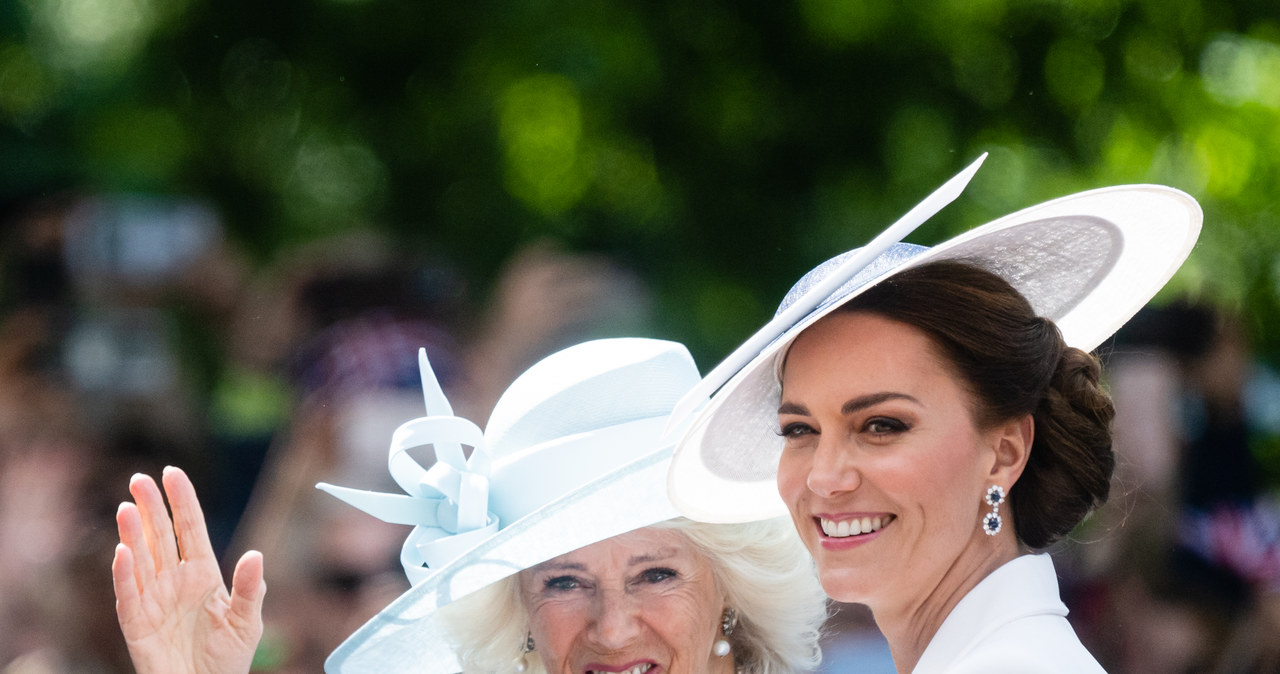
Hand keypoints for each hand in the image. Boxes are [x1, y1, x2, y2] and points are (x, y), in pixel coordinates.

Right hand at [112, 467, 265, 673]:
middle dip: (150, 508)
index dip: (182, 501)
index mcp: (202, 574)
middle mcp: (174, 581)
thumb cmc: (227, 658)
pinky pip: (128, 595)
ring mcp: (153, 600)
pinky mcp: (137, 625)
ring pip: (140, 560)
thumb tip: (255, 554)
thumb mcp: (247, 621)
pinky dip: (123, 574)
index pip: (190, 529)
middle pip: (160, 537)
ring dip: (133, 534)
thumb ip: (249, 589)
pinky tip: (122, 552)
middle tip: (139, 479)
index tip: (172, 472)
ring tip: (127, 507)